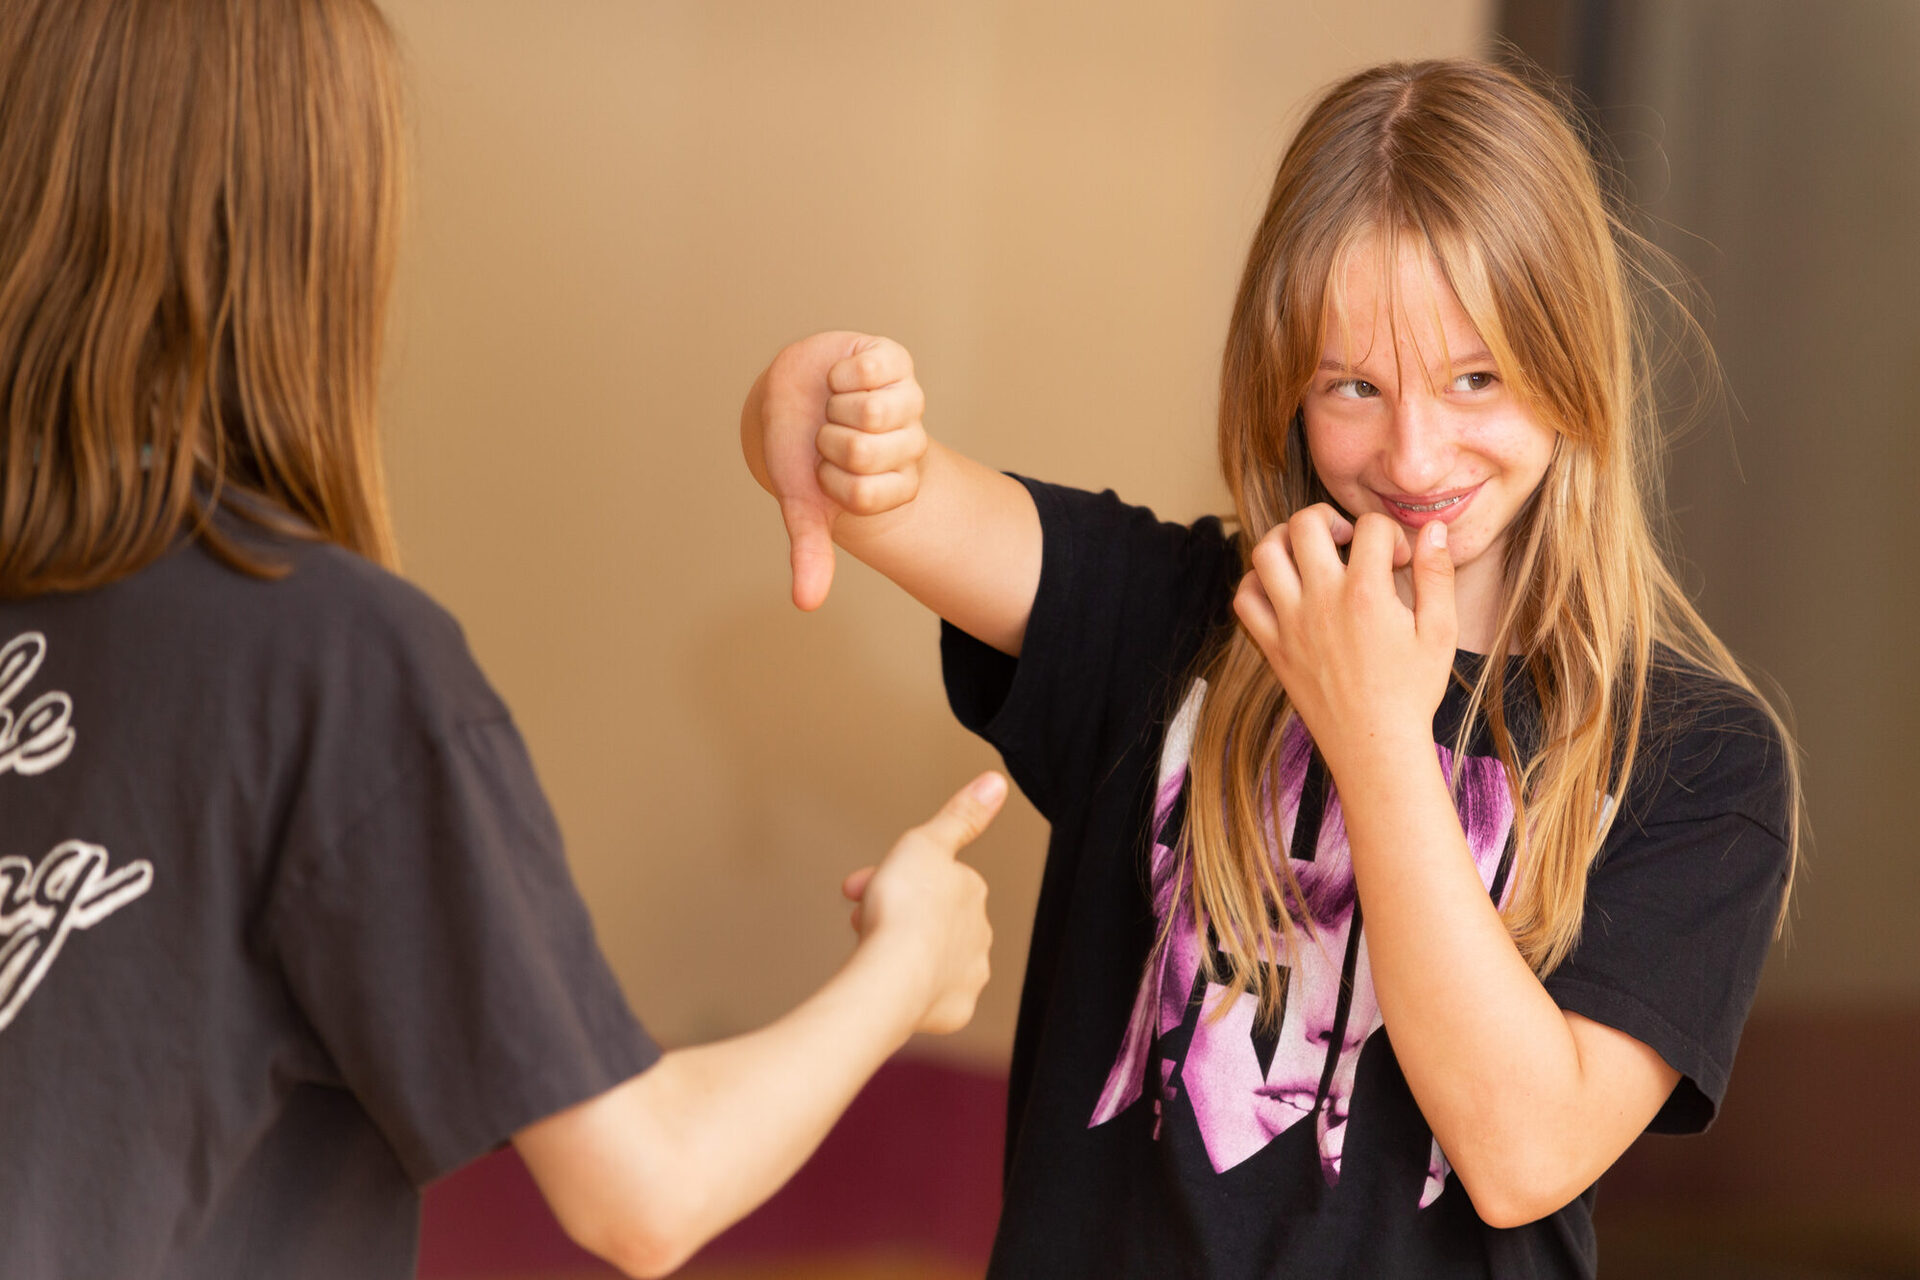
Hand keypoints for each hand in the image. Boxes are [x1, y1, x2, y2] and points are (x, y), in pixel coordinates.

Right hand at [740, 331, 929, 610]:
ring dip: (835, 407)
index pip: (866, 495)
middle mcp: (911, 444)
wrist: (788, 397)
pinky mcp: (897, 360)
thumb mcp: (803, 503)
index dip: (831, 481)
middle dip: (828, 443)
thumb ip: (810, 550)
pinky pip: (875, 370)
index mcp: (898, 484)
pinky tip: (840, 378)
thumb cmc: (798, 454)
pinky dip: (842, 373)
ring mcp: (909, 400)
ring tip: (834, 407)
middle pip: (867, 452)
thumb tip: (806, 604)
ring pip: (872, 412)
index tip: (826, 473)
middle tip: (827, 436)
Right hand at [841, 771, 1003, 1034]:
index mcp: (973, 891)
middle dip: (895, 913)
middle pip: (930, 918)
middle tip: (858, 915)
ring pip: (931, 957)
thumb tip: (996, 782)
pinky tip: (888, 984)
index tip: (858, 884)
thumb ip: (962, 814)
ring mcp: (969, 975)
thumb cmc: (904, 907)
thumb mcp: (925, 842)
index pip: (931, 878)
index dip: (891, 876)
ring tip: (869, 951)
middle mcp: (980, 934)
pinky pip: (930, 997)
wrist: (894, 975)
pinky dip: (909, 989)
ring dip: (902, 949)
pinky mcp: (955, 1012)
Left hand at [1231, 507, 1456, 771]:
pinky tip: (1285, 588)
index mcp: (1366, 594)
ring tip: (1312, 555)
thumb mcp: (1441, 632)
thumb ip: (1438, 574)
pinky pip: (1244, 598)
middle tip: (1347, 541)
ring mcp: (1290, 623)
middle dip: (1329, 518)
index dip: (1389, 532)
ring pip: (1265, 552)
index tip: (1398, 559)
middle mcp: (1321, 602)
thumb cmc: (1412, 691)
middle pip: (1305, 523)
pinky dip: (1257, 582)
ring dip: (1286, 541)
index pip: (1369, 526)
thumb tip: (1435, 529)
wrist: (1374, 745)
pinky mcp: (1272, 645)